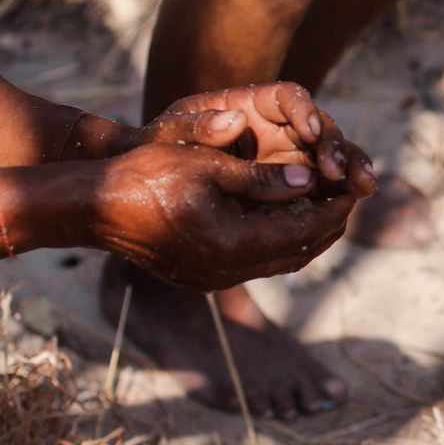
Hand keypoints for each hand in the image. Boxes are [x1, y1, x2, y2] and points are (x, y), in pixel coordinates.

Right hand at [88, 143, 355, 288]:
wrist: (90, 207)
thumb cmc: (145, 176)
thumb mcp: (207, 166)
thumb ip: (261, 178)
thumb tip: (308, 181)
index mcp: (233, 244)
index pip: (303, 231)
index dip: (333, 209)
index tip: (353, 186)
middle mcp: (228, 271)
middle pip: (299, 254)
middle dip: (328, 226)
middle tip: (349, 197)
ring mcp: (214, 278)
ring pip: (280, 262)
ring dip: (306, 236)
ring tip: (326, 205)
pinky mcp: (203, 276)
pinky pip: (257, 262)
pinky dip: (280, 241)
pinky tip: (287, 217)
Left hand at [136, 82, 376, 197]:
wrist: (157, 184)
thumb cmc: (161, 149)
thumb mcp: (170, 135)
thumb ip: (196, 126)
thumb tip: (232, 121)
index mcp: (254, 104)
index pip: (291, 97)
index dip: (305, 110)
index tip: (309, 130)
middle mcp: (282, 126)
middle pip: (321, 128)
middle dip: (336, 146)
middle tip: (340, 170)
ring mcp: (294, 156)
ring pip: (333, 156)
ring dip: (352, 168)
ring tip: (363, 188)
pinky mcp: (299, 184)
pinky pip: (328, 186)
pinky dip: (343, 193)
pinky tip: (354, 202)